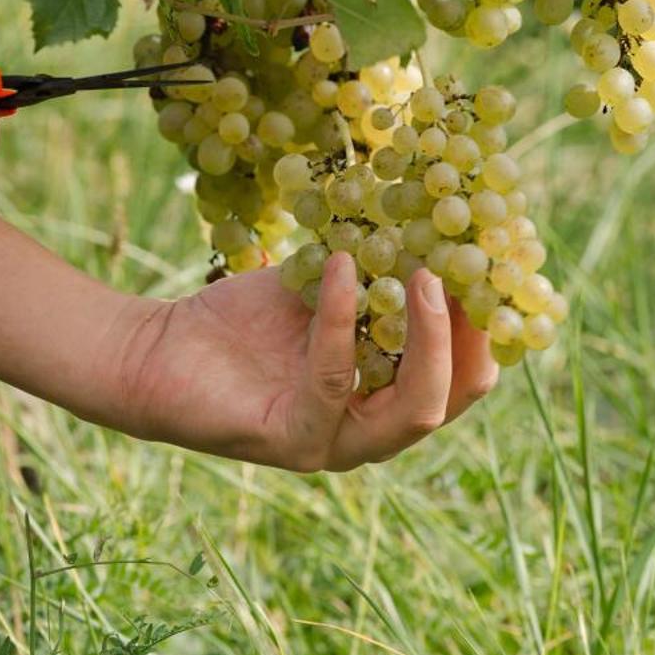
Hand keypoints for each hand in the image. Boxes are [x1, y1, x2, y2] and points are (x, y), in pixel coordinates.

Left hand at [120, 252, 498, 470]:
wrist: (160, 349)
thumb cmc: (245, 320)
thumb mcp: (325, 286)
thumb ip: (377, 267)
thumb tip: (432, 210)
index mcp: (386, 395)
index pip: (463, 377)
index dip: (486, 327)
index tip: (494, 263)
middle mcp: (369, 431)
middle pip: (449, 400)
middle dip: (467, 339)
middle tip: (463, 271)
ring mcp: (334, 444)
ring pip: (412, 411)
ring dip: (427, 339)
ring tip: (422, 274)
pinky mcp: (291, 441)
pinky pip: (334, 380)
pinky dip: (342, 320)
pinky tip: (343, 269)